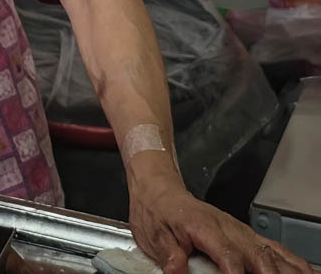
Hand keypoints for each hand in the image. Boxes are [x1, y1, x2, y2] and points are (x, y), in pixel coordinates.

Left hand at [130, 171, 309, 273]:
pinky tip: (302, 270)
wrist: (158, 188)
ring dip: (286, 269)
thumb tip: (176, 271)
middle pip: (257, 255)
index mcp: (203, 226)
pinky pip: (272, 246)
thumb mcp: (153, 232)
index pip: (227, 255)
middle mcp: (227, 227)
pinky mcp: (243, 233)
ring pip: (270, 251)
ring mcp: (238, 230)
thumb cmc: (156, 210)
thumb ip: (168, 253)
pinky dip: (290, 260)